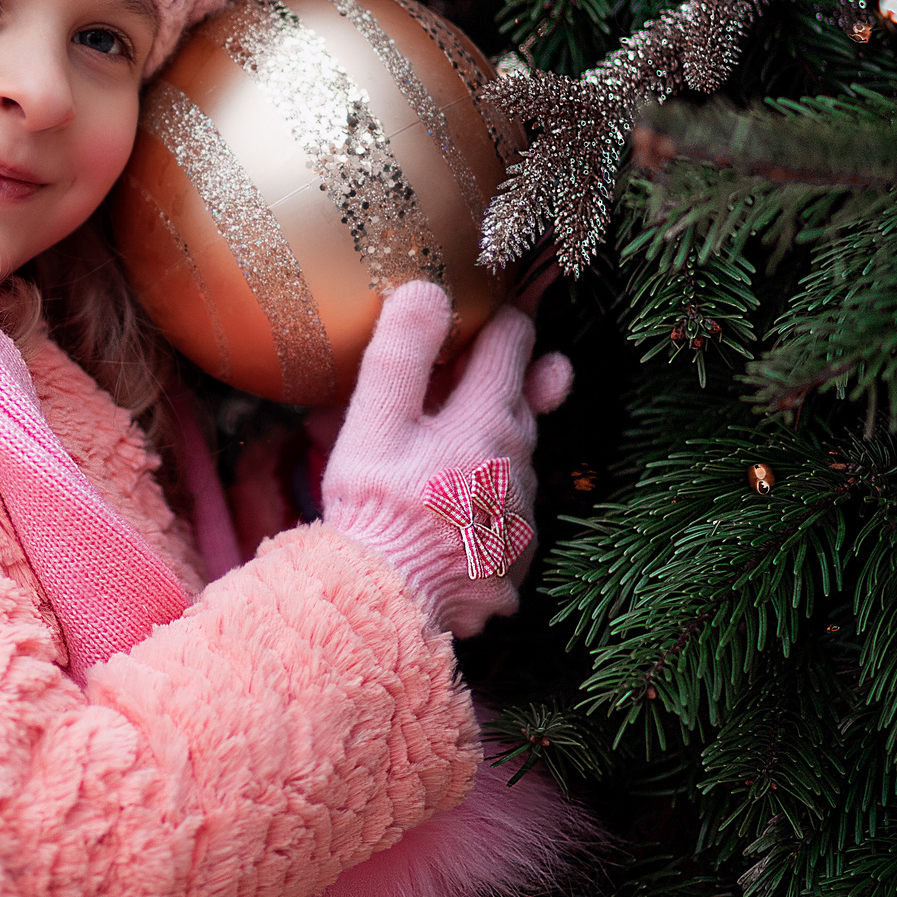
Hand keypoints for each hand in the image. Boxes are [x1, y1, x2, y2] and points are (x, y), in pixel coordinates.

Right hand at [321, 283, 572, 634]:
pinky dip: (485, 500)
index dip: (505, 320)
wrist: (389, 605)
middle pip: (520, 404)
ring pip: (514, 461)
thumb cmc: (374, 511)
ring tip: (451, 447)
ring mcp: (521, 517)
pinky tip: (452, 510)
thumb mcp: (374, 423)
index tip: (498, 305)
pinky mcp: (516, 559)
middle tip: (478, 367)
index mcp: (487, 422)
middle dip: (501, 382)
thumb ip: (403, 354)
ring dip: (490, 446)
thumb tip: (428, 291)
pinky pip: (507, 513)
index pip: (511, 347)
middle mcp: (518, 465)